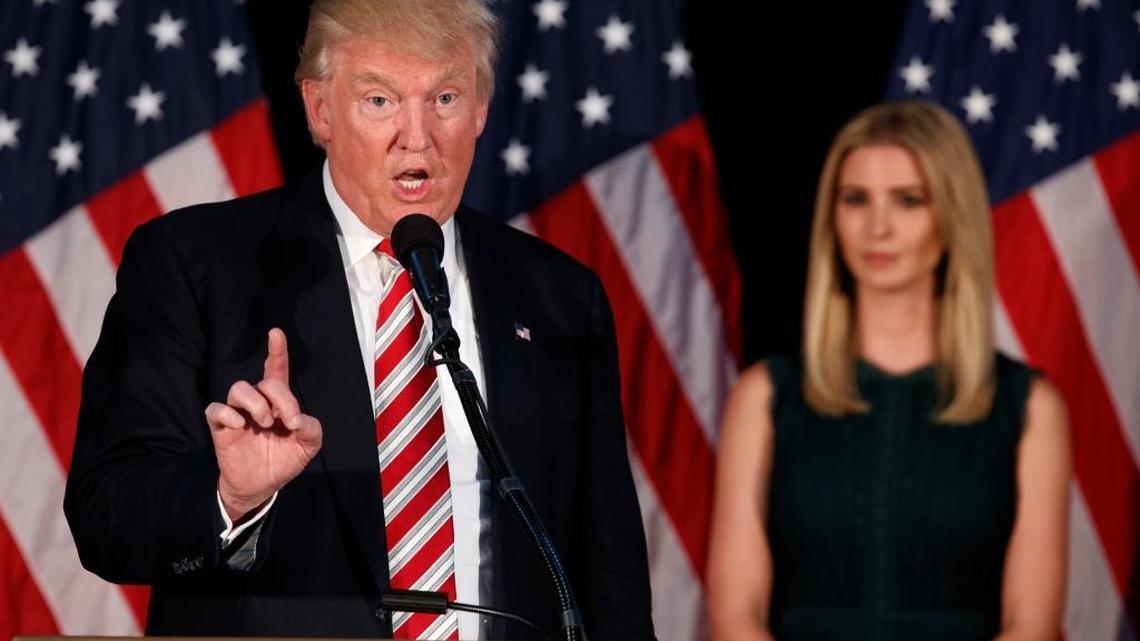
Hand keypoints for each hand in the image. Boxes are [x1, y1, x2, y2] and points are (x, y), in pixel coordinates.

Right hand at [206, 328, 322, 522]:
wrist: (262, 486)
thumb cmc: (284, 459)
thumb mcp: (308, 446)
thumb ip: (312, 429)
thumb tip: (298, 420)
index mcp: (278, 402)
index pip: (276, 370)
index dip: (276, 351)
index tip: (275, 333)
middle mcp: (257, 402)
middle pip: (264, 382)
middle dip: (282, 398)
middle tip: (290, 421)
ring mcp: (238, 413)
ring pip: (238, 388)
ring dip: (256, 403)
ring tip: (265, 422)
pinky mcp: (221, 427)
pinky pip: (215, 409)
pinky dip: (227, 413)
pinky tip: (239, 424)